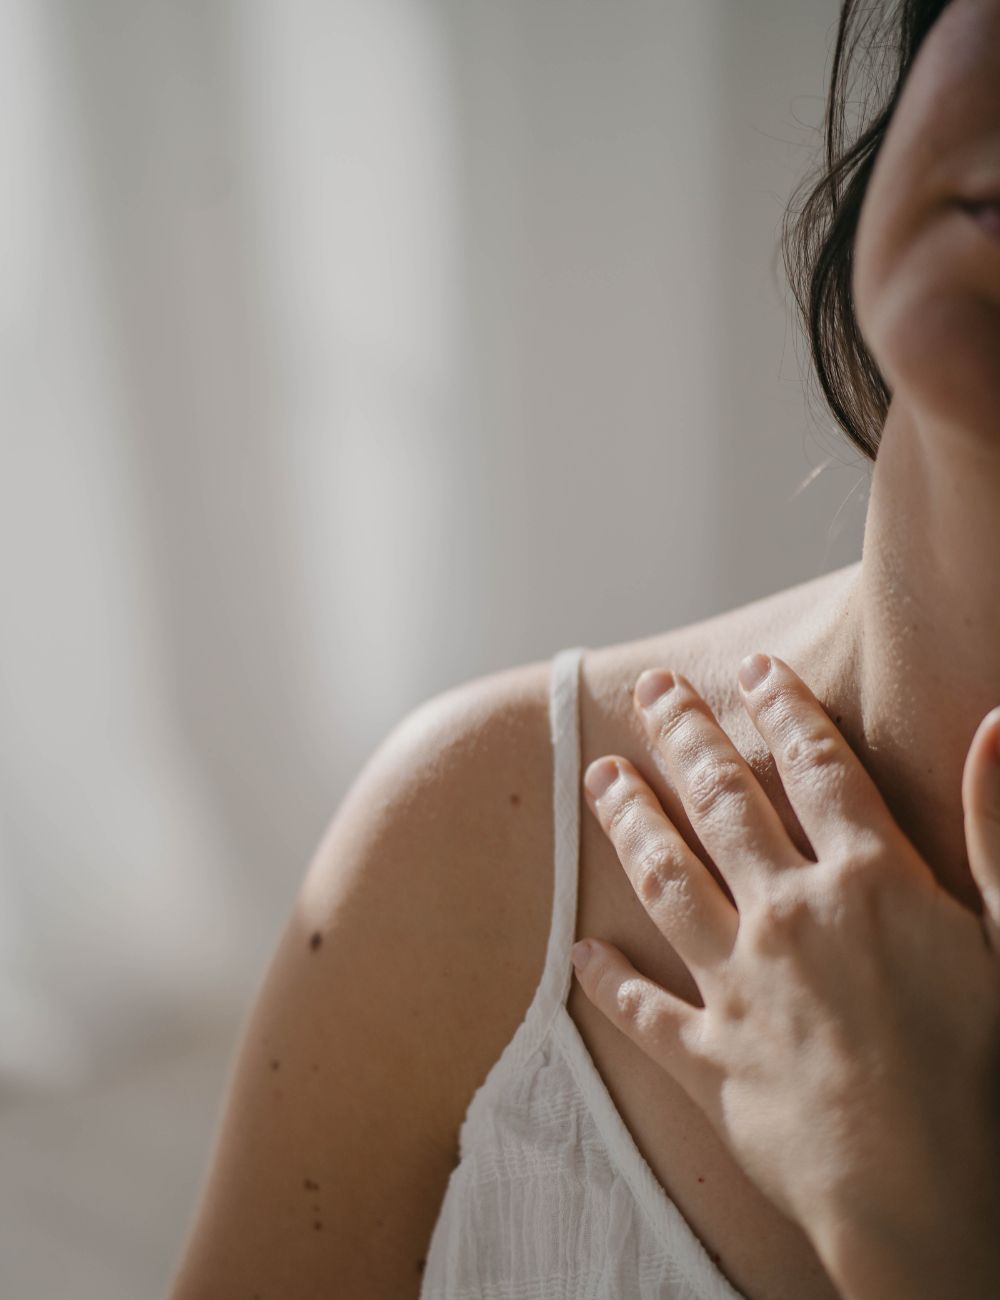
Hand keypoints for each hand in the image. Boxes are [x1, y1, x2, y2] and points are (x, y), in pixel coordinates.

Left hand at [572, 653, 999, 1256]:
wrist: (931, 1198)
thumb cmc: (988, 1071)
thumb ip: (996, 828)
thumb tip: (998, 725)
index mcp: (868, 882)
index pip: (816, 767)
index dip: (783, 709)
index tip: (751, 669)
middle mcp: (789, 915)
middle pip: (725, 801)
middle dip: (686, 735)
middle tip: (654, 689)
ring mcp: (740, 985)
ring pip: (665, 878)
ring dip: (630, 820)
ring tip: (601, 775)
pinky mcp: (709, 1057)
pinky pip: (641, 1008)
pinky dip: (606, 978)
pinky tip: (578, 949)